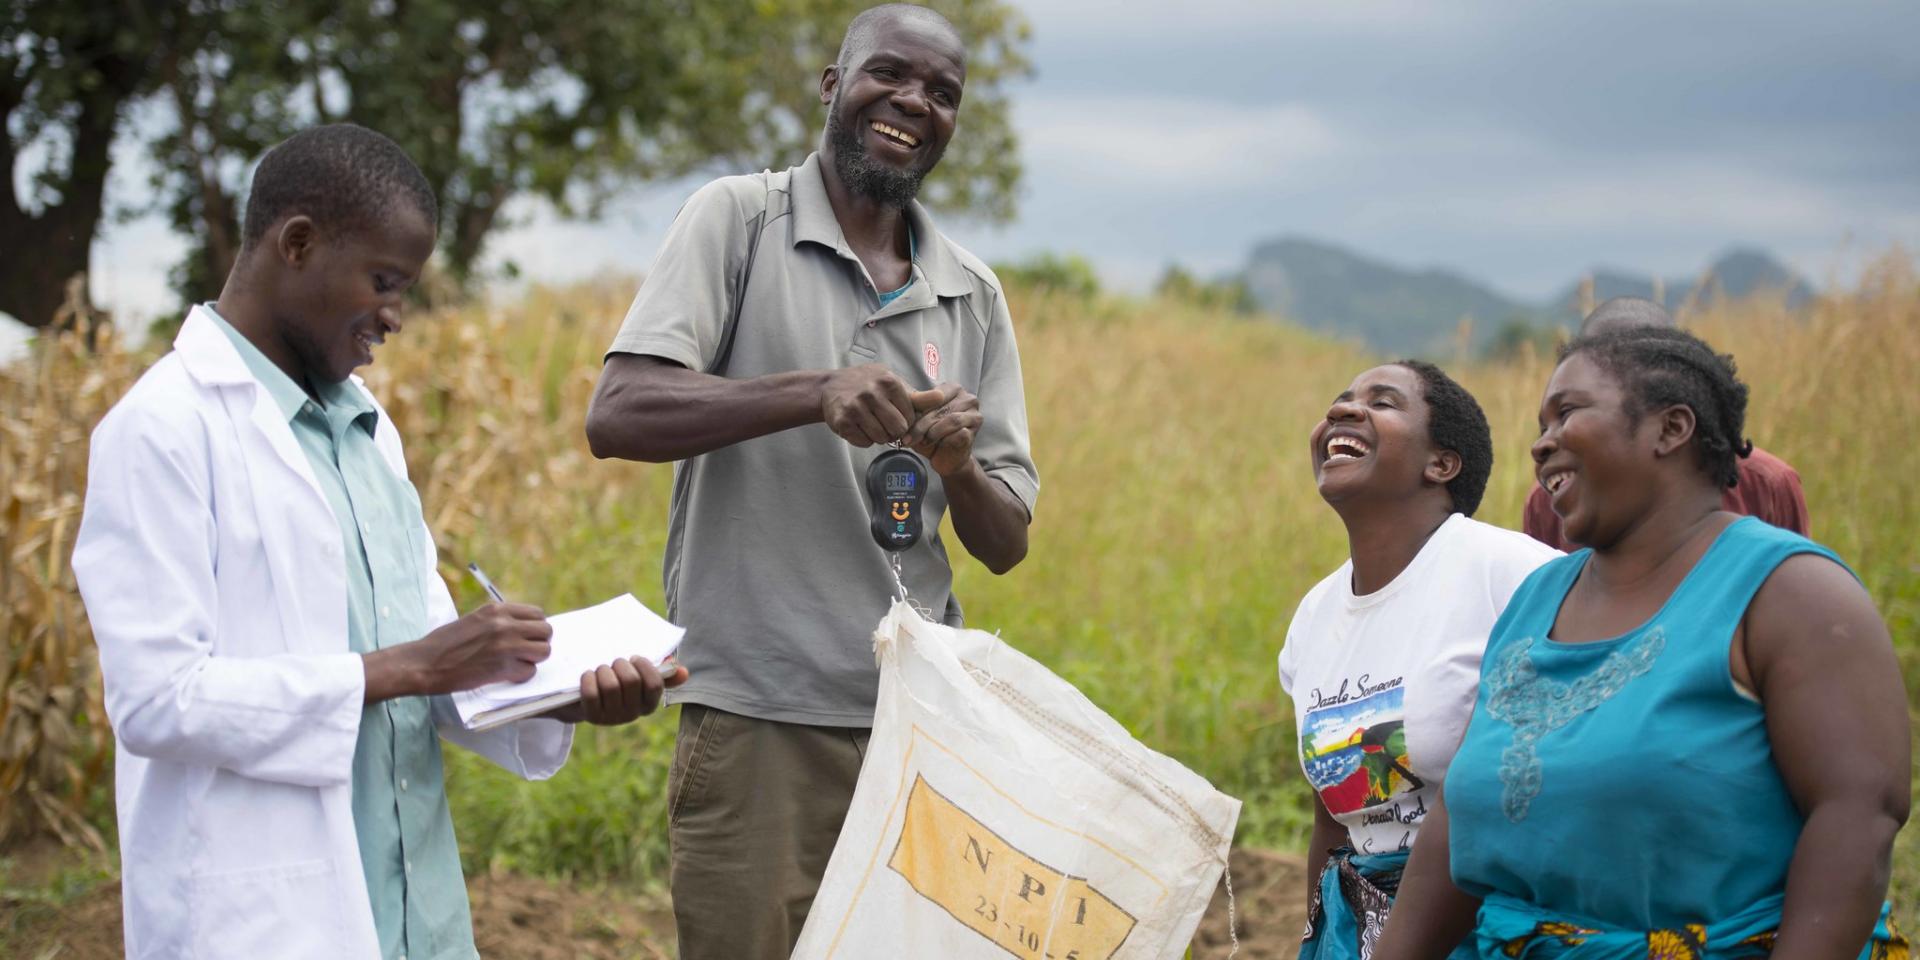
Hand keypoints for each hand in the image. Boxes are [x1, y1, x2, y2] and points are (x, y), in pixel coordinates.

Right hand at [365, 602, 551, 701]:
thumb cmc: (446, 643)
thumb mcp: (475, 620)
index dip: (535, 628)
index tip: (526, 637)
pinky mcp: (503, 667)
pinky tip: (505, 675)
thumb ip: (500, 621)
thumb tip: (525, 629)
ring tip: (516, 663)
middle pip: (546, 631)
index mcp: (497, 609)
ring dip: (533, 660)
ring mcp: (506, 645)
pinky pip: (529, 671)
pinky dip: (520, 676)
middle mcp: (505, 624)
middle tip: (525, 652)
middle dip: (538, 643)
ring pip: (543, 651)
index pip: (537, 614)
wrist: (426, 663)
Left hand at [544, 658, 689, 724]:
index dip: (645, 666)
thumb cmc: (616, 681)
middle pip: (631, 681)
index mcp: (648, 704)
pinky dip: (588, 679)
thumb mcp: (639, 676)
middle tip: (615, 662)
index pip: (655, 684)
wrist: (583, 699)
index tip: (635, 657)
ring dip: (604, 670)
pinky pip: (591, 693)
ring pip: (611, 686)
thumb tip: (683, 672)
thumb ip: (661, 673)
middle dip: (621, 664)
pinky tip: (588, 675)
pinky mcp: (592, 718)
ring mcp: (612, 718)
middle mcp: (633, 714)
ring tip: (601, 669)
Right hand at [820, 364, 916, 445]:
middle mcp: (872, 393)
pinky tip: (859, 427)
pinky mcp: (843, 421)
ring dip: (879, 436)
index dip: (905, 421)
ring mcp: (856, 407)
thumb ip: (916, 396)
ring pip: (881, 438)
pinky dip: (864, 439)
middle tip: (885, 424)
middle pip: (898, 430)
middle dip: (894, 432)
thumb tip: (941, 397)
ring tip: (871, 423)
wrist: (830, 386)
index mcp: (889, 382)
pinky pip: (865, 442)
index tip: (896, 416)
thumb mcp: (892, 384)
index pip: (910, 417)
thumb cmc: (867, 385)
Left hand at [905, 383, 982, 476]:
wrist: (945, 459)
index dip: (918, 410)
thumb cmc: (931, 435)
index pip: (934, 396)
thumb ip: (915, 407)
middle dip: (921, 425)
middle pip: (941, 409)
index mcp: (953, 389)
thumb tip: (906, 403)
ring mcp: (974, 416)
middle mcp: (968, 399)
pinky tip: (934, 445)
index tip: (903, 424)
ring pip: (951, 420)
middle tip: (907, 438)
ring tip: (920, 441)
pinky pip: (959, 434)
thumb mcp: (919, 417)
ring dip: (932, 433)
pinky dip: (944, 441)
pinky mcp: (975, 432)